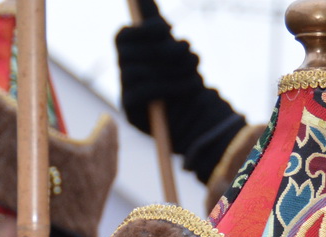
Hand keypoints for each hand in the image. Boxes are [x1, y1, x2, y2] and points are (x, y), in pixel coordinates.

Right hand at [114, 12, 245, 181]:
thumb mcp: (176, 50)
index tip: (167, 29)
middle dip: (163, 50)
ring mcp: (125, 94)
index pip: (123, 36)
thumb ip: (158, 28)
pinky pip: (142, 92)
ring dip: (171, 68)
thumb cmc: (186, 81)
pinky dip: (168, 86)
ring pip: (136, 72)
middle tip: (190, 54)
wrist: (202, 119)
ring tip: (195, 71)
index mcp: (132, 55)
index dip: (143, 29)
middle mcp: (124, 74)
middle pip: (129, 53)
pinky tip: (190, 87)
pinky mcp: (132, 114)